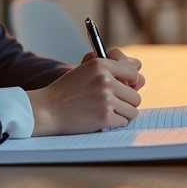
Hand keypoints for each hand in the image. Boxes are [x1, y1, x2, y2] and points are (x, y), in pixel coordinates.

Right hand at [25, 52, 142, 135]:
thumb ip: (110, 69)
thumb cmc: (67, 91)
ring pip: (133, 110)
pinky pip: (124, 121)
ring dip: (123, 114)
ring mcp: (106, 99)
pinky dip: (115, 123)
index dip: (131, 82)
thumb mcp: (86, 70)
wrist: (47, 109)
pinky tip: (102, 119)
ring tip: (108, 112)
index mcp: (100, 64)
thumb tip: (139, 74)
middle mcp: (105, 80)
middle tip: (113, 104)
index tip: (125, 88)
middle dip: (126, 102)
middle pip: (135, 95)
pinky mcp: (105, 117)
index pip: (133, 72)